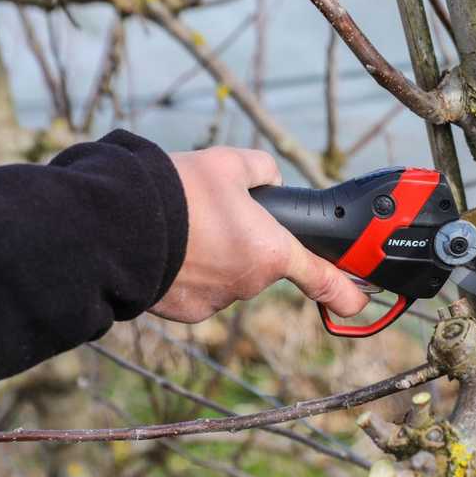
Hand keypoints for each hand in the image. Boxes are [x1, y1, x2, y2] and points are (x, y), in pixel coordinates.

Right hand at [151, 147, 368, 322]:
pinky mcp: (187, 312)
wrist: (118, 226)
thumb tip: (269, 180)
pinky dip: (191, 273)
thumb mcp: (229, 164)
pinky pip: (199, 290)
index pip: (320, 277)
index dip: (343, 291)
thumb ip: (262, 170)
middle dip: (244, 242)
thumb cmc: (178, 193)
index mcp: (270, 250)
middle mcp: (249, 282)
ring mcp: (217, 301)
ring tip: (185, 229)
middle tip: (214, 216)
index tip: (357, 304)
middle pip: (259, 263)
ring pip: (227, 275)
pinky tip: (172, 250)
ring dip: (215, 257)